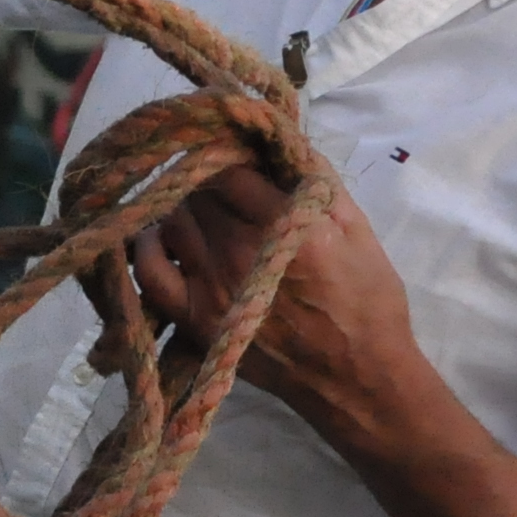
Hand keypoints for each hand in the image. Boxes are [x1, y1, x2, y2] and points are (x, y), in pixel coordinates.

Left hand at [128, 160, 419, 444]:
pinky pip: (149, 271)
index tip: (237, 153)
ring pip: (172, 220)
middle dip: (208, 177)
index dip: (228, 151)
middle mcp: (237, 250)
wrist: (358, 379)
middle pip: (196, 190)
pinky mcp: (194, 318)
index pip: (226, 165)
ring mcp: (210, 285)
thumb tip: (274, 137)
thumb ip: (315, 178)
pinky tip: (163, 237)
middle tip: (223, 183)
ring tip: (203, 210)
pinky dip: (149, 247)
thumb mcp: (357, 228)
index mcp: (282, 222)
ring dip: (183, 207)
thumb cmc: (368, 300)